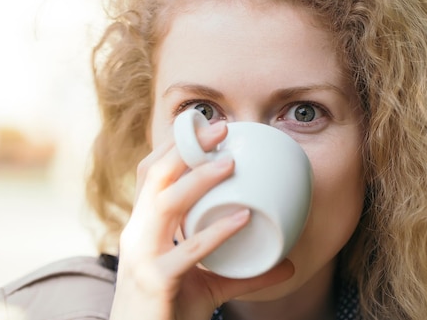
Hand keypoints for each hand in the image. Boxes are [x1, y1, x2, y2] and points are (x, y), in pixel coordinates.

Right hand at [109, 120, 294, 319]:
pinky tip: (242, 218)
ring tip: (231, 163)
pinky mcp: (155, 282)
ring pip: (166, 203)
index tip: (206, 126)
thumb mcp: (208, 283)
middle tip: (222, 130)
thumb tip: (288, 264)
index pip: (151, 173)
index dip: (175, 145)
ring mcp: (142, 257)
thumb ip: (243, 270)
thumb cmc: (170, 310)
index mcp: (144, 226)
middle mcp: (137, 234)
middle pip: (155, 176)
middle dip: (187, 147)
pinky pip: (188, 250)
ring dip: (199, 178)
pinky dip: (217, 231)